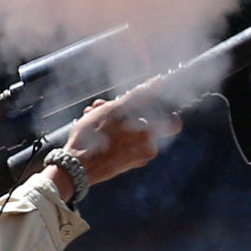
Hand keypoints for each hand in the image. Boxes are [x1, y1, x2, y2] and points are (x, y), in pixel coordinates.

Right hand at [58, 98, 174, 193]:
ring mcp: (135, 159)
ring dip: (113, 120)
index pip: (173, 124)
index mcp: (149, 137)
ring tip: (90, 115)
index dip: (167, 111)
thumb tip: (158, 82)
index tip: (154, 105)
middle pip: (142, 122)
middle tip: (101, 105)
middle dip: (122, 110)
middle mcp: (146, 151)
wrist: (76, 169)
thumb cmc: (94, 138)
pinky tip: (91, 128)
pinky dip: (111, 135)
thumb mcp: (114, 110)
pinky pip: (123, 145)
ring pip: (129, 132)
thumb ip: (139, 96)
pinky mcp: (123, 165)